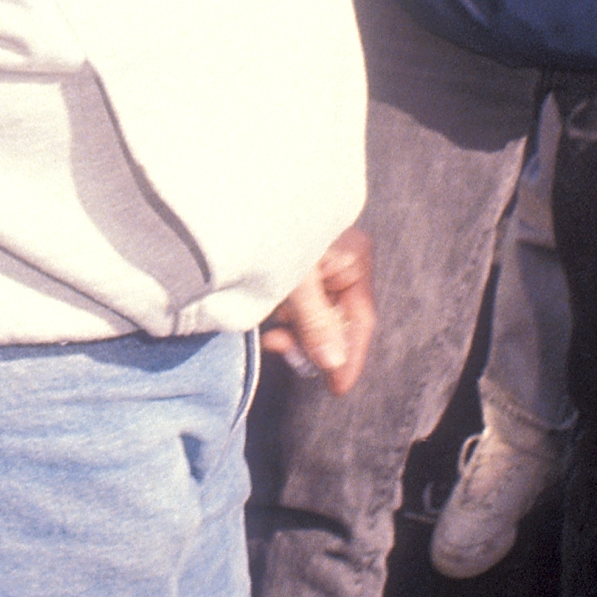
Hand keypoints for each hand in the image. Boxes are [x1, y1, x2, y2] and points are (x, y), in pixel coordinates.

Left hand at [260, 224, 375, 395]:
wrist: (235, 207)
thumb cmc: (273, 233)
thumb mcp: (296, 282)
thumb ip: (315, 323)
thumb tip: (334, 363)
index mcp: (355, 259)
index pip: (361, 319)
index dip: (350, 357)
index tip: (337, 388)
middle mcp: (342, 264)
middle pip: (337, 321)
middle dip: (312, 343)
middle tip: (284, 352)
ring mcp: (319, 269)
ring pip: (315, 319)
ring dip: (294, 333)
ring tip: (272, 335)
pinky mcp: (295, 273)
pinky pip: (298, 309)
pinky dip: (285, 320)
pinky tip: (270, 323)